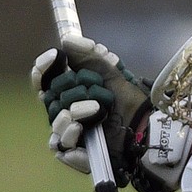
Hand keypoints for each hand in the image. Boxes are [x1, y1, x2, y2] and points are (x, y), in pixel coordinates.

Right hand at [32, 36, 152, 186]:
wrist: (146, 129)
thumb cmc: (131, 102)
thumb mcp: (112, 73)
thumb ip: (90, 56)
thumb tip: (67, 39)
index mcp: (72, 91)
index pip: (45, 79)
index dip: (45, 68)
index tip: (55, 57)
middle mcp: (66, 110)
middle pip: (49, 97)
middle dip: (71, 89)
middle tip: (95, 89)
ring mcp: (68, 131)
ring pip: (56, 118)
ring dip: (76, 111)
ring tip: (97, 109)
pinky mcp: (73, 152)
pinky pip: (60, 142)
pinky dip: (71, 133)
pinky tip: (82, 128)